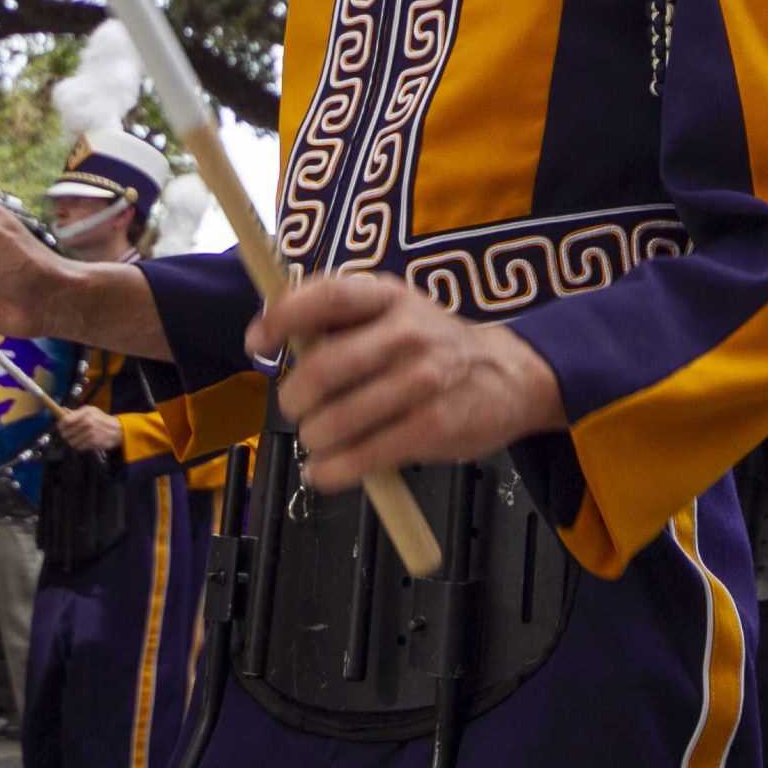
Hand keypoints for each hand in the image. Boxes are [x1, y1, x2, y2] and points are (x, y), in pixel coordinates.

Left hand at [57, 406, 123, 454]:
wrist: (116, 430)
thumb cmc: (101, 419)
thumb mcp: (90, 411)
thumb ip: (76, 412)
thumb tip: (62, 410)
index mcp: (86, 413)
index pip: (66, 420)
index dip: (60, 425)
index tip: (60, 426)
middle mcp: (87, 422)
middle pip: (66, 433)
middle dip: (65, 434)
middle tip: (68, 434)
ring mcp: (90, 433)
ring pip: (71, 441)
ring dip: (72, 441)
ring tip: (77, 438)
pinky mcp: (93, 442)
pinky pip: (78, 447)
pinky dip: (79, 446)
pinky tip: (84, 442)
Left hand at [252, 274, 565, 491]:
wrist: (510, 375)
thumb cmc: (433, 346)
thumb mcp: (394, 313)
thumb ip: (342, 323)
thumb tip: (274, 343)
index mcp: (388, 296)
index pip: (326, 296)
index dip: (281, 317)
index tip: (257, 342)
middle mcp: (406, 332)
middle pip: (323, 367)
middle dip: (293, 398)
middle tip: (295, 409)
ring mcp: (423, 380)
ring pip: (338, 419)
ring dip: (313, 438)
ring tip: (315, 441)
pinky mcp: (433, 427)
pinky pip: (364, 456)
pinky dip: (333, 471)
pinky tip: (326, 471)